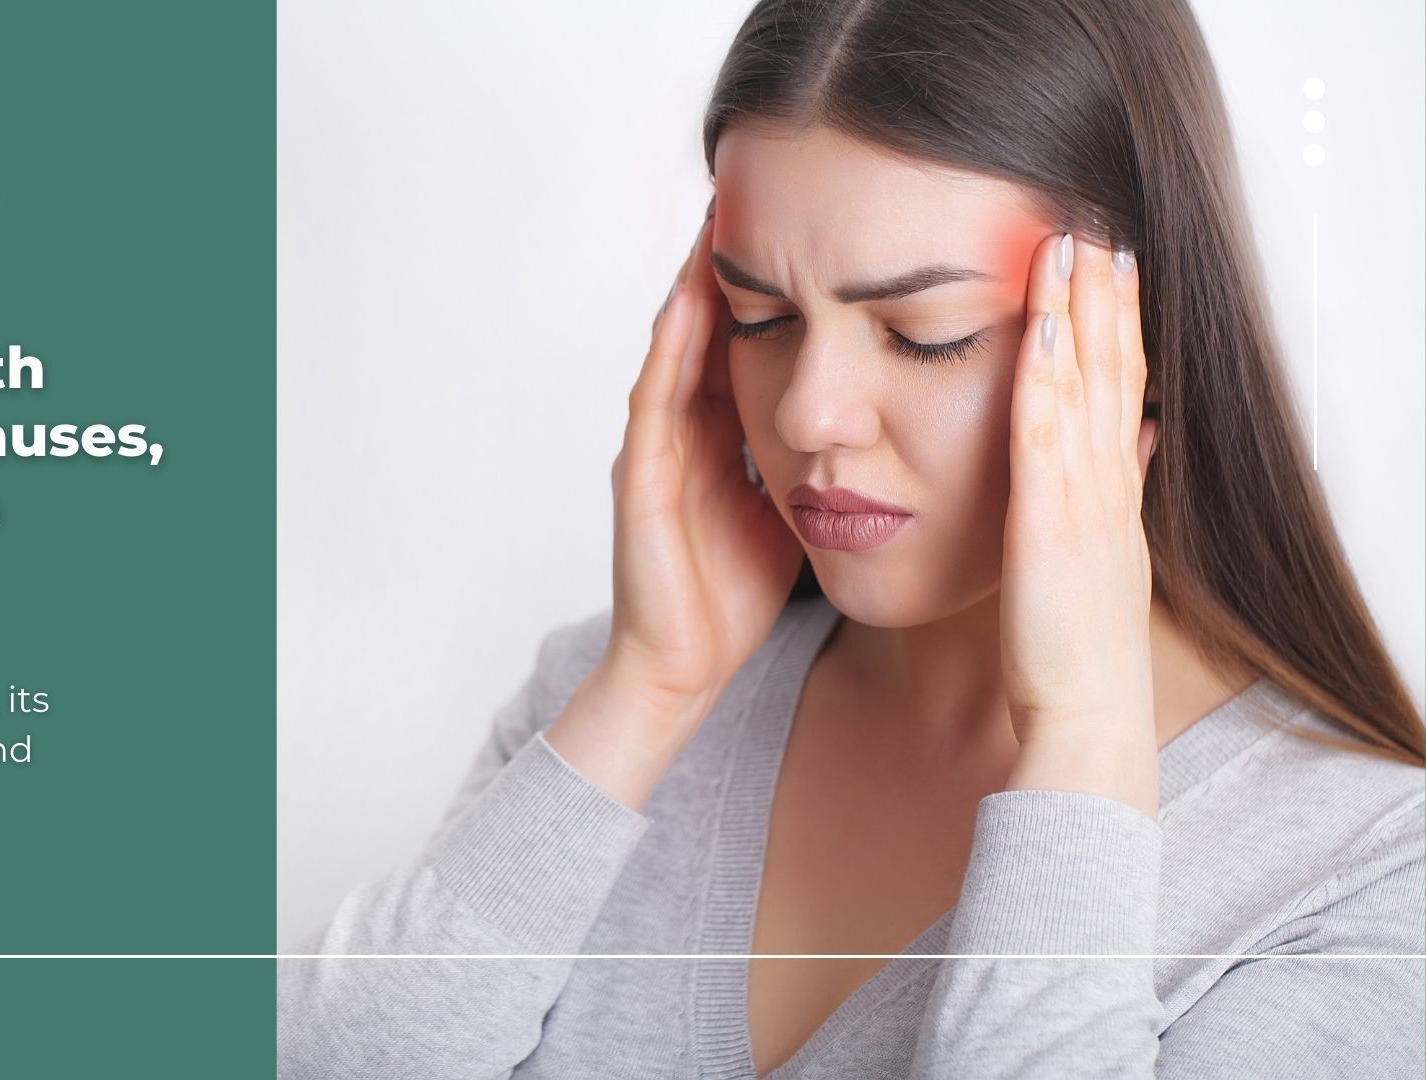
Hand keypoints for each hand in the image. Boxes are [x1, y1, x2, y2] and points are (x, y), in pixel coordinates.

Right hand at [602, 207, 804, 717]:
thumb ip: (817, 454)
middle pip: (709, 326)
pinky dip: (672, 347)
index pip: (749, 338)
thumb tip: (880, 417)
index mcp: (722, 435)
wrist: (682, 669)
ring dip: (693, 284)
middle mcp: (683, 430)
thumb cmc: (735, 596)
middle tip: (755, 190)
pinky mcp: (639, 477)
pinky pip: (656, 397)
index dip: (773, 284)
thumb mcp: (794, 507)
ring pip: (676, 346)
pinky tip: (692, 302)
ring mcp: (655, 449)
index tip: (808, 225)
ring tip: (719, 219)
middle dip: (731, 263)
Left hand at [998, 232, 1162, 817]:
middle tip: (1099, 225)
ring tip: (1074, 242)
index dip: (1118, 327)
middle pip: (1113, 372)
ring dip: (1081, 311)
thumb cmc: (1077, 652)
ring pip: (1088, 385)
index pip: (1121, 391)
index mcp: (1112, 494)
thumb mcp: (1102, 561)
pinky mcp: (1051, 521)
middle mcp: (1107, 485)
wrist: (1087, 719)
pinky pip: (1048, 430)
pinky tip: (1042, 320)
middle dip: (1107, 297)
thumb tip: (1139, 440)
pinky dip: (1048, 371)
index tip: (1112, 267)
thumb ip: (1117, 497)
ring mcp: (1085, 499)